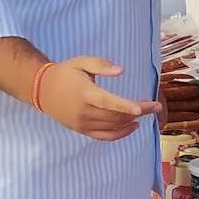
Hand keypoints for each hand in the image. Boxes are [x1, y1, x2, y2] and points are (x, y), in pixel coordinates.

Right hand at [38, 57, 162, 140]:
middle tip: (157, 107)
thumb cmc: (65, 73)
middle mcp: (83, 111)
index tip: (143, 108)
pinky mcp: (81, 130)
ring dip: (131, 121)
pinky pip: (104, 136)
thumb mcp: (81, 62)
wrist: (41, 89)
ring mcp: (82, 123)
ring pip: (112, 127)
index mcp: (85, 93)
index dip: (126, 106)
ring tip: (147, 113)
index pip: (109, 102)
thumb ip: (102, 65)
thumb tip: (121, 70)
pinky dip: (120, 134)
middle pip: (115, 116)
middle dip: (139, 112)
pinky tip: (133, 126)